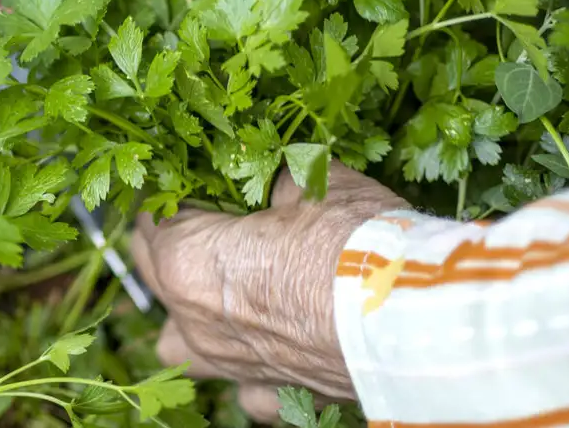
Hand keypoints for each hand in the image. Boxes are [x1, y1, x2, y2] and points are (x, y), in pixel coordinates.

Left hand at [131, 162, 407, 419]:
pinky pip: (245, 386)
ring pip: (179, 344)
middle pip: (153, 276)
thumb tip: (278, 175)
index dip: (172, 196)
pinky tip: (274, 345)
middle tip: (204, 221)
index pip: (152, 221)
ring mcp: (229, 364)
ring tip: (223, 293)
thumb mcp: (318, 183)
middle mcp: (194, 320)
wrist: (416, 320)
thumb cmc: (355, 241)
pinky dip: (252, 368)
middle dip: (169, 247)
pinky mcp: (273, 393)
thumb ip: (282, 178)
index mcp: (187, 261)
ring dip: (192, 318)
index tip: (193, 182)